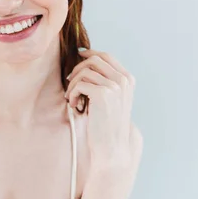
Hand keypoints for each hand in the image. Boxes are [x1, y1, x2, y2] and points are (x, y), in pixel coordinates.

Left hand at [65, 49, 142, 174]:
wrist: (110, 146)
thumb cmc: (106, 123)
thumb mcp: (111, 97)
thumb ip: (104, 79)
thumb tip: (85, 57)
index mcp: (127, 79)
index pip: (106, 56)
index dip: (89, 52)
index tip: (78, 54)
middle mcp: (123, 80)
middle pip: (93, 60)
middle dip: (77, 69)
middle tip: (70, 83)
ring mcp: (114, 86)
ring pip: (84, 72)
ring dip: (72, 84)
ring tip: (72, 98)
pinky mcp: (102, 94)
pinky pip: (79, 84)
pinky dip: (72, 93)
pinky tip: (73, 105)